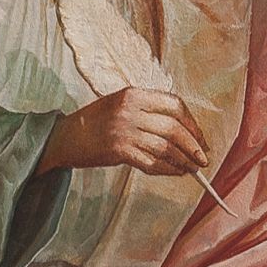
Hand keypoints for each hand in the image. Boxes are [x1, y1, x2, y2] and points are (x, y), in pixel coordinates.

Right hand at [39, 88, 209, 177]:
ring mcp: (124, 131)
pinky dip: (168, 170)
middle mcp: (130, 110)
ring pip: (166, 147)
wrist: (63, 137)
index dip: (193, 123)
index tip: (200, 138)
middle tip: (203, 158)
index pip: (175, 105)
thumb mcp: (120, 104)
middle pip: (174, 128)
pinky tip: (175, 172)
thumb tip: (182, 130)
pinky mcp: (119, 151)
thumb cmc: (94, 123)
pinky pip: (152, 162)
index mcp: (133, 94)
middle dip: (193, 145)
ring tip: (192, 169)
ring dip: (183, 161)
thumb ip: (147, 110)